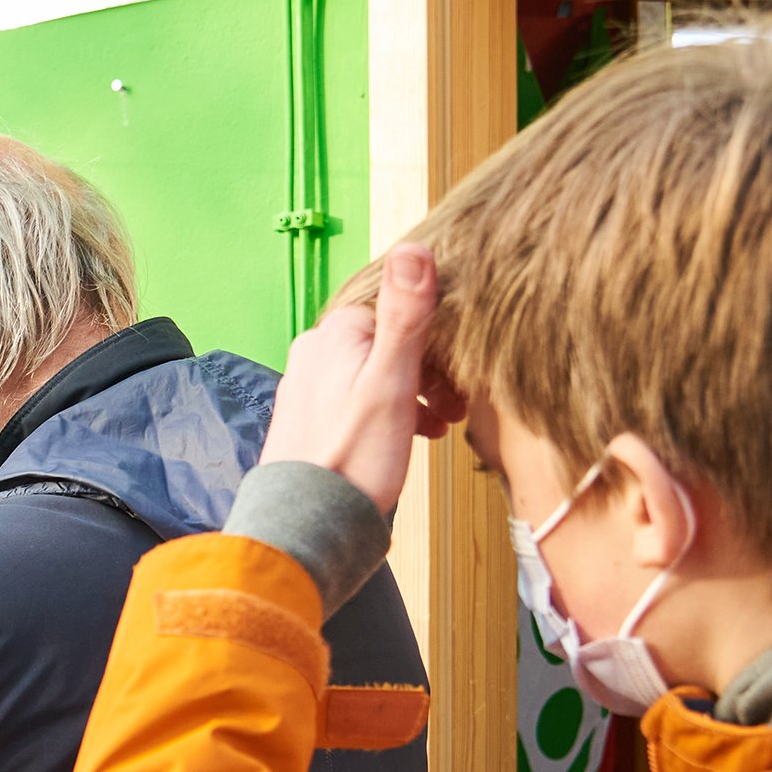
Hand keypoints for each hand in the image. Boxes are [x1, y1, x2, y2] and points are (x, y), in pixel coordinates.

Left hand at [259, 243, 464, 515]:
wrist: (309, 523)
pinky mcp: (311, 416)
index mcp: (337, 332)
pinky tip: (413, 436)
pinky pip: (362, 398)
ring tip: (442, 422)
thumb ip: (405, 316)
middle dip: (432, 368)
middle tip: (459, 403)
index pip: (402, 307)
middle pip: (391, 341)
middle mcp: (316, 350)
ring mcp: (310, 383)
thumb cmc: (353, 457)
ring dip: (417, 392)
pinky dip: (392, 411)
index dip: (441, 335)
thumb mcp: (391, 381)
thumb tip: (414, 248)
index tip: (462, 369)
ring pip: (379, 371)